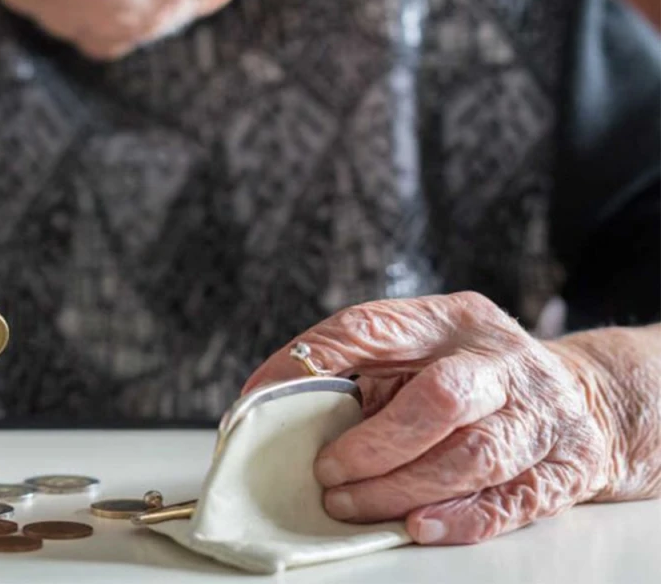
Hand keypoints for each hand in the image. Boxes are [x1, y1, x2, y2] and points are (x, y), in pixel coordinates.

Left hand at [242, 292, 620, 544]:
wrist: (583, 398)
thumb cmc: (472, 376)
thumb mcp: (420, 349)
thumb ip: (355, 365)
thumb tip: (267, 399)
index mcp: (451, 321)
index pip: (374, 327)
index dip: (314, 360)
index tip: (264, 397)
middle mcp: (501, 361)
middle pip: (442, 397)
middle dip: (374, 443)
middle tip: (325, 471)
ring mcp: (539, 415)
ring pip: (474, 456)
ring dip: (402, 488)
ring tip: (351, 505)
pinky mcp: (562, 467)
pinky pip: (511, 500)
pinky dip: (460, 518)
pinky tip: (417, 526)